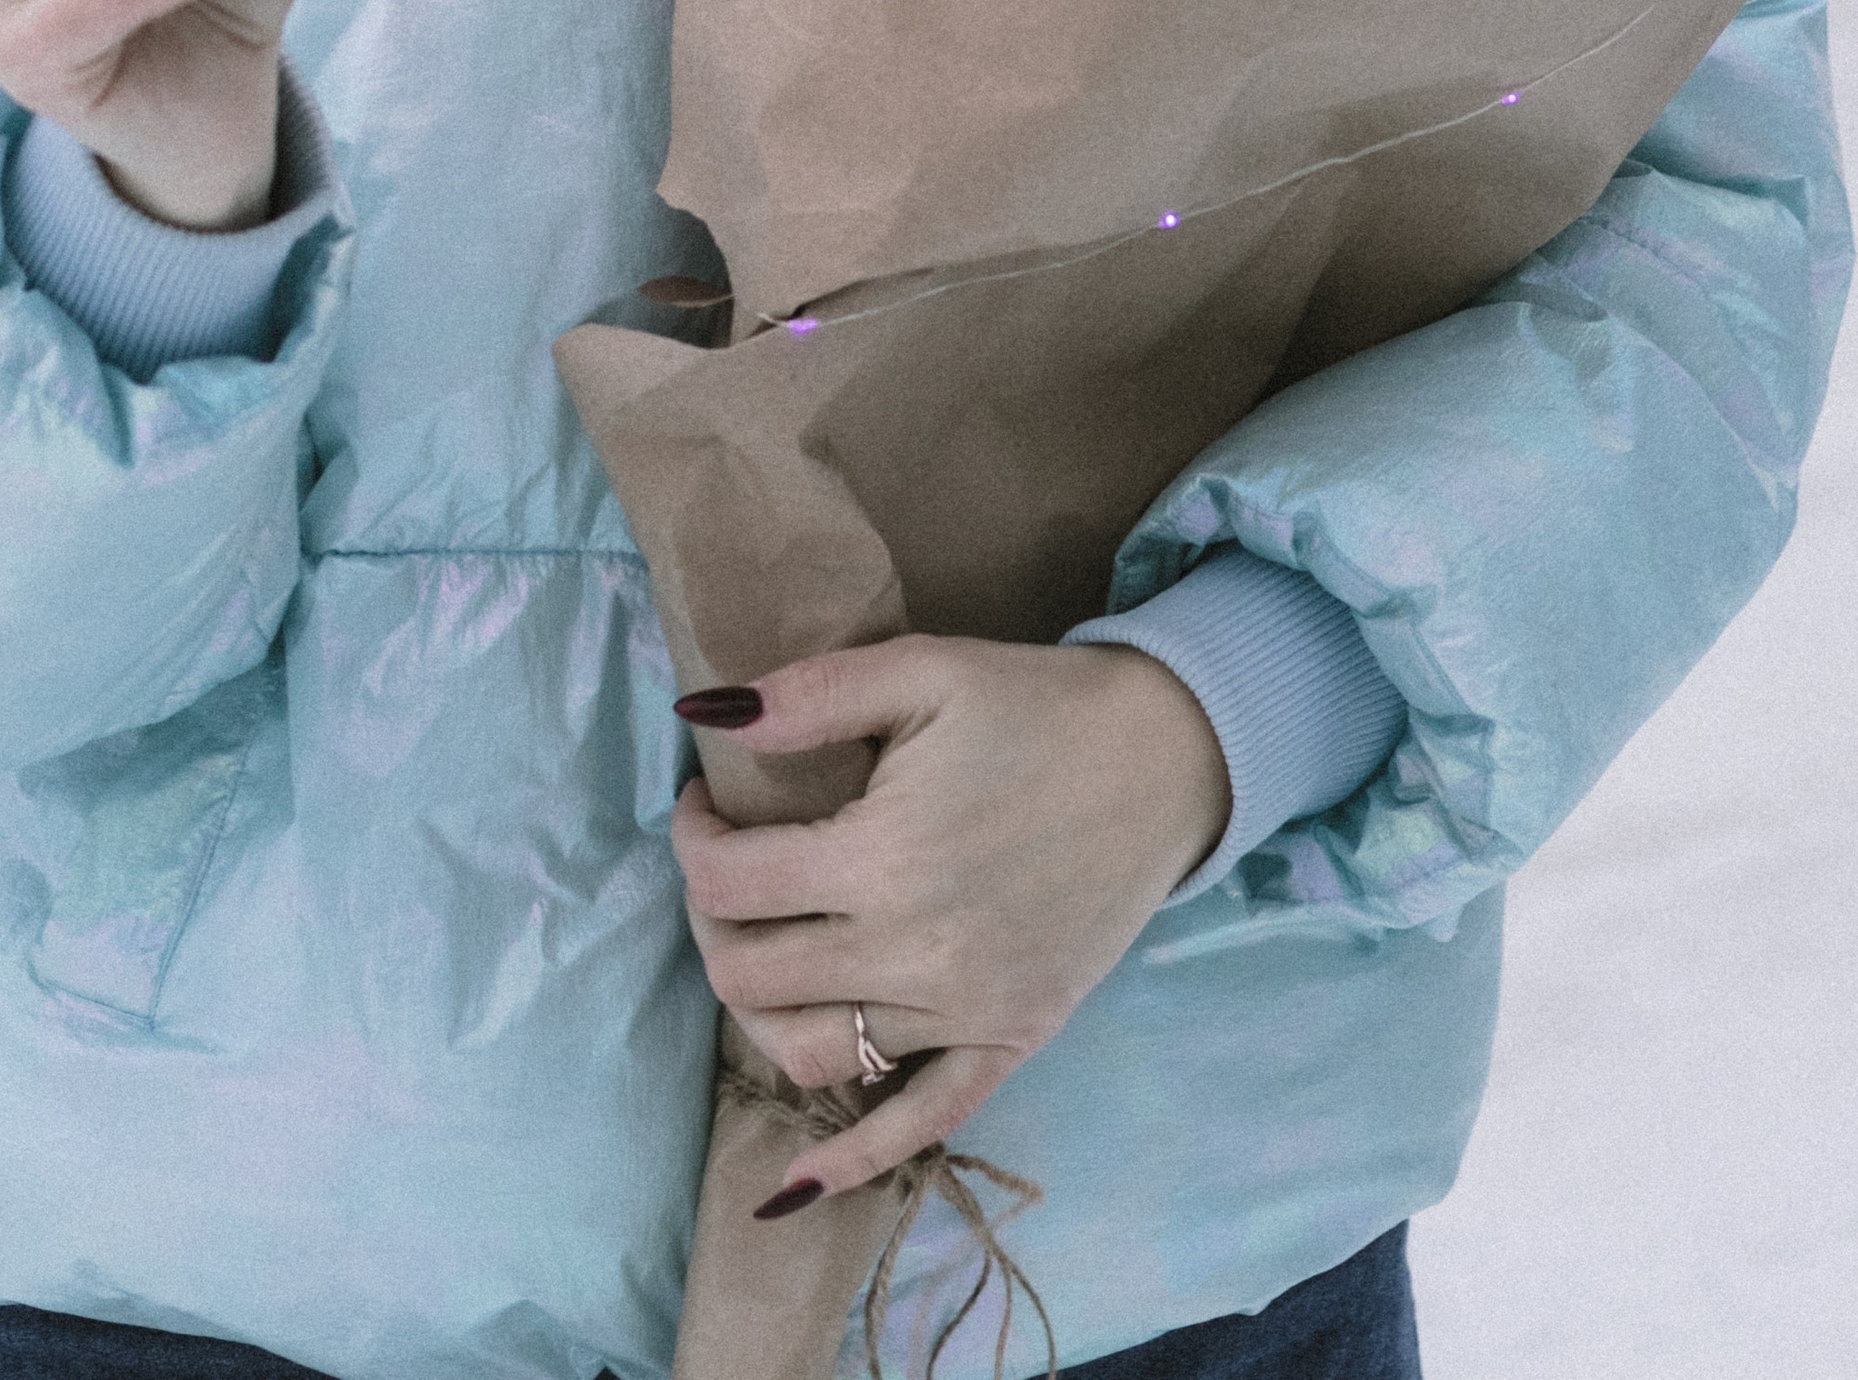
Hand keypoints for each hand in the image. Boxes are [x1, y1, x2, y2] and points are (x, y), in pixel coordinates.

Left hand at [671, 635, 1229, 1200]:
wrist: (1165, 758)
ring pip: (808, 1053)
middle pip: (749, 975)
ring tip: (759, 948)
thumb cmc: (1035, 706)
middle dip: (710, 919)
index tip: (705, 803)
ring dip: (756, 1009)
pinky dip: (849, 1161)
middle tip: (727, 867)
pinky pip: (918, 1126)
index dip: (692, 840)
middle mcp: (915, 951)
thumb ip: (809, 695)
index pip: (727, 884)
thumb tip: (703, 717)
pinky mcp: (1009, 1042)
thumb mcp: (921, 669)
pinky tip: (793, 1188)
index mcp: (882, 857)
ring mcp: (964, 1011)